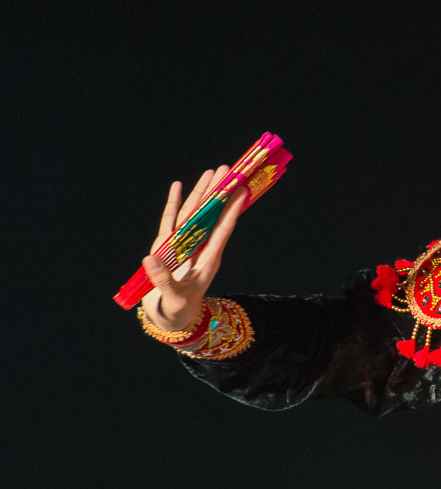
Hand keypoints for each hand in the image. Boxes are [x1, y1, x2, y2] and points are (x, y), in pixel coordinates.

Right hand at [140, 166, 247, 330]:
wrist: (170, 319)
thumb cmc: (177, 311)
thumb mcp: (173, 299)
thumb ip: (163, 280)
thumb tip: (151, 258)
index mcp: (207, 260)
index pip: (222, 230)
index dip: (231, 211)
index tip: (242, 191)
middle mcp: (199, 248)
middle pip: (210, 215)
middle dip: (218, 192)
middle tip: (227, 169)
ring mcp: (184, 245)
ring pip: (194, 214)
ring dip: (202, 193)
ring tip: (211, 172)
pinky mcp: (167, 247)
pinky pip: (172, 221)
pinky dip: (175, 204)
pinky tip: (179, 186)